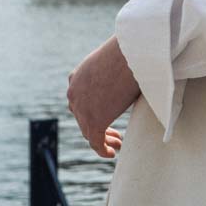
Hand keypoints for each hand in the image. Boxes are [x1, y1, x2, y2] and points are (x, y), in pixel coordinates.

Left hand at [67, 34, 140, 158]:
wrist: (130, 55)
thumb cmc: (129, 53)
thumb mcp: (113, 63)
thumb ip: (113, 75)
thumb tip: (129, 80)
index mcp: (77, 77)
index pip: (80, 100)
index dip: (91, 110)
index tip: (106, 115)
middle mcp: (74, 93)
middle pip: (82, 117)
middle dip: (97, 126)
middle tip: (114, 133)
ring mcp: (81, 108)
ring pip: (88, 130)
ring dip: (102, 139)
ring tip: (117, 144)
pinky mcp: (93, 121)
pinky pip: (95, 141)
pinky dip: (102, 149)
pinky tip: (113, 153)